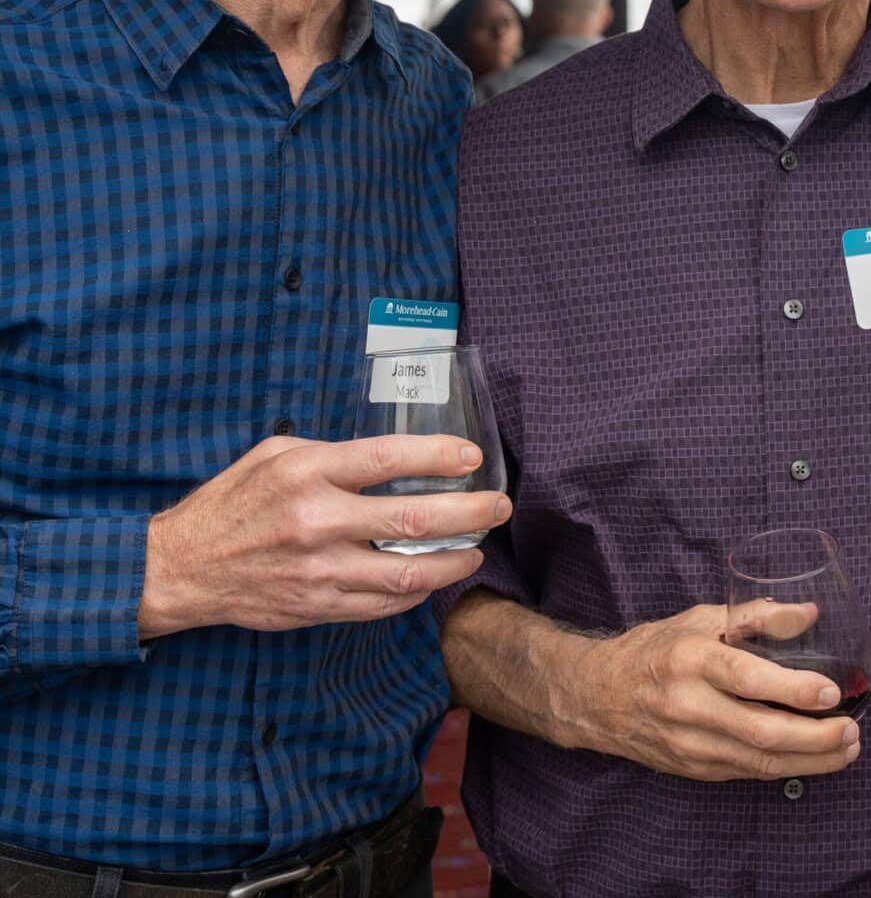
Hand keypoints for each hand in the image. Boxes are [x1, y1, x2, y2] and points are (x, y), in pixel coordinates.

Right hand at [140, 434, 510, 636]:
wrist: (182, 568)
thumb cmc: (233, 502)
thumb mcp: (276, 454)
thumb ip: (333, 453)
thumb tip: (391, 455)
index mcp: (308, 472)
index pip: (389, 458)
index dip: (439, 455)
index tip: (471, 456)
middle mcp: (317, 521)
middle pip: (413, 517)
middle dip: (469, 512)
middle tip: (499, 506)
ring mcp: (318, 570)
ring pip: (407, 571)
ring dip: (454, 561)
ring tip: (477, 549)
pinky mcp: (316, 607)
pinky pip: (382, 604)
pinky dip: (416, 591)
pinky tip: (433, 577)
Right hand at [547, 604, 861, 781]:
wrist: (600, 696)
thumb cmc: (656, 648)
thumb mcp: (701, 618)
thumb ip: (755, 616)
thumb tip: (809, 613)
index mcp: (690, 659)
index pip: (747, 678)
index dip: (792, 688)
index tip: (832, 692)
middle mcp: (688, 706)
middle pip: (760, 731)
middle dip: (815, 737)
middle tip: (852, 730)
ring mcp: (690, 744)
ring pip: (759, 761)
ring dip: (810, 760)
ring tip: (847, 748)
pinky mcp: (694, 769)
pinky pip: (748, 772)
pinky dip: (785, 767)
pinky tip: (814, 758)